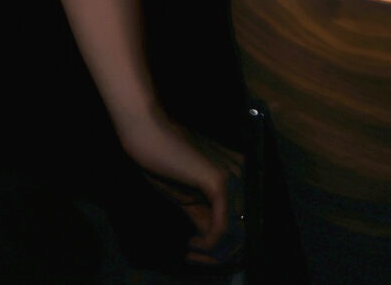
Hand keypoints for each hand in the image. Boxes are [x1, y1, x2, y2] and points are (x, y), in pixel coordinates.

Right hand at [117, 107, 243, 264]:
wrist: (147, 132)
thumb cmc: (161, 159)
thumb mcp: (185, 196)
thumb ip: (203, 214)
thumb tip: (213, 240)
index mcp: (235, 173)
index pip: (241, 217)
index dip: (225, 243)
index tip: (199, 253)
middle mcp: (241, 173)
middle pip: (243, 226)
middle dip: (220, 250)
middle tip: (195, 258)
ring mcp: (233, 175)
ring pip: (236, 229)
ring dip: (214, 250)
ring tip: (192, 252)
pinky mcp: (219, 181)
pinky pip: (222, 224)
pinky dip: (209, 242)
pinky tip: (193, 244)